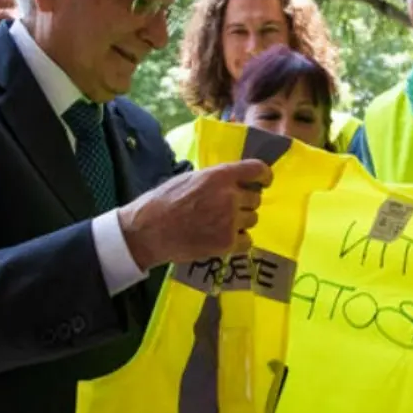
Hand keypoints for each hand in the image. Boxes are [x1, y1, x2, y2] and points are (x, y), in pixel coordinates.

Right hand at [118, 159, 273, 269]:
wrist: (148, 231)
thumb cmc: (163, 201)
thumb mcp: (190, 179)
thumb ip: (216, 179)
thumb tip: (235, 181)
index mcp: (220, 176)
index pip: (257, 170)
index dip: (264, 176)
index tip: (264, 182)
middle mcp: (230, 196)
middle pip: (255, 199)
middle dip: (244, 203)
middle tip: (226, 209)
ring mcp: (230, 221)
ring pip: (252, 219)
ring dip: (241, 222)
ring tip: (220, 224)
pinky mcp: (227, 242)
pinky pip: (248, 240)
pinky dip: (239, 241)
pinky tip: (223, 238)